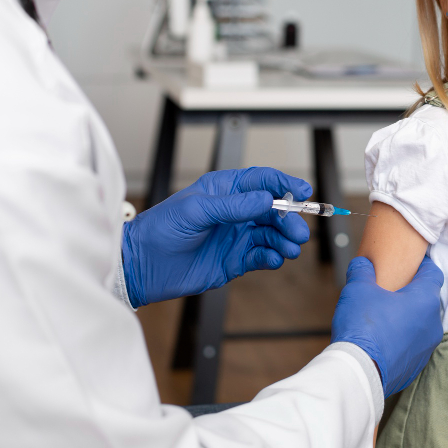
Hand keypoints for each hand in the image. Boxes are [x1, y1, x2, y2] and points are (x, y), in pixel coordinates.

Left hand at [121, 167, 311, 306]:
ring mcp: (237, 236)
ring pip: (271, 234)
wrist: (143, 265)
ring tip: (290, 249)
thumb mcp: (196, 211)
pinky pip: (261, 256)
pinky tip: (275, 259)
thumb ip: (233, 206)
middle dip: (289, 219)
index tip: (303, 191)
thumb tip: (267, 199)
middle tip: (297, 231)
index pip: (262, 181)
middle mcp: (235, 212)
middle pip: (274, 210)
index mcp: (225, 190)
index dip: (285, 184)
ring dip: (284, 240)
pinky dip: (272, 257)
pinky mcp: (236, 260)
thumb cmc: (161, 229)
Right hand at [332, 256, 443, 396]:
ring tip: (383, 315)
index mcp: (425, 300)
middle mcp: (433, 324)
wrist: (358, 372)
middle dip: (410, 293)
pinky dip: (400, 339)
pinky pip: (411, 345)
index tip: (410, 262)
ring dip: (406, 318)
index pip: (433, 273)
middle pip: (426, 300)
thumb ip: (362, 270)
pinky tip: (381, 338)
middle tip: (390, 288)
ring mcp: (426, 348)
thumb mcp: (358, 288)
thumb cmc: (363, 326)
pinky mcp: (415, 366)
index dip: (422, 265)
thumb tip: (363, 263)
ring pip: (420, 324)